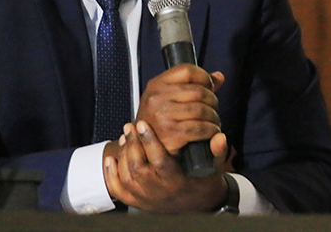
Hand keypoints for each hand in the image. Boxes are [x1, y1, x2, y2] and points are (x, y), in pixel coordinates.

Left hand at [103, 120, 230, 211]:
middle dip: (133, 145)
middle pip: (139, 168)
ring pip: (127, 177)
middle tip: (131, 125)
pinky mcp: (136, 202)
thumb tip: (220, 137)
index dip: (150, 142)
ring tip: (125, 136)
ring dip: (123, 155)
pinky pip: (119, 191)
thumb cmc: (203, 184)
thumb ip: (215, 153)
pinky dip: (111, 175)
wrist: (196, 207)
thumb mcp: (213, 169)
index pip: (160, 162)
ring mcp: (145, 198)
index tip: (143, 124)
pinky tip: (110, 158)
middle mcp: (158, 192)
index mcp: (176, 183)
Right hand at [135, 64, 224, 154]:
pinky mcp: (170, 133)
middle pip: (198, 91)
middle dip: (213, 101)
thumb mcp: (170, 98)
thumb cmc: (160, 122)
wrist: (148, 150)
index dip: (204, 77)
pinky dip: (211, 130)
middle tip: (214, 109)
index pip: (186, 70)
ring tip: (214, 121)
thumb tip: (218, 77)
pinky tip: (211, 131)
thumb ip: (194, 86)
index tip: (211, 86)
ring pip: (201, 110)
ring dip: (214, 117)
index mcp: (156, 85)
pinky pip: (200, 128)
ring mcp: (162, 115)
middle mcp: (156, 98)